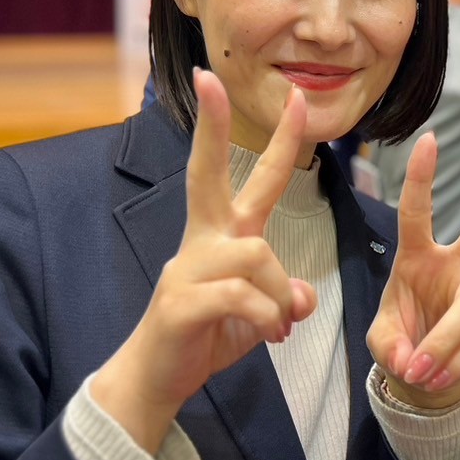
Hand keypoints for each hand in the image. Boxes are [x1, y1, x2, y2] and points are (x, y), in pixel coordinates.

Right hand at [94, 69, 316, 452]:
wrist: (157, 381)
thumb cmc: (207, 335)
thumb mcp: (260, 314)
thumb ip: (285, 296)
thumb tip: (302, 298)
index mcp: (221, 234)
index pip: (240, 175)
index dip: (252, 137)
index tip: (226, 83)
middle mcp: (202, 241)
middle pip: (207, 173)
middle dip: (214, 125)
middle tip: (212, 78)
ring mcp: (187, 268)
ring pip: (258, 253)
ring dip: (280, 294)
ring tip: (278, 327)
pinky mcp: (181, 303)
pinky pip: (244, 295)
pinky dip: (268, 317)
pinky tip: (269, 337)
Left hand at [368, 135, 459, 408]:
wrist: (423, 374)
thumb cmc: (400, 340)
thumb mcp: (381, 341)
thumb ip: (391, 347)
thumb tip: (412, 360)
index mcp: (418, 255)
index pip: (418, 213)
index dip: (421, 178)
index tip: (429, 138)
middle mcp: (456, 262)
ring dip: (445, 346)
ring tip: (418, 372)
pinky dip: (456, 362)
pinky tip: (438, 376)